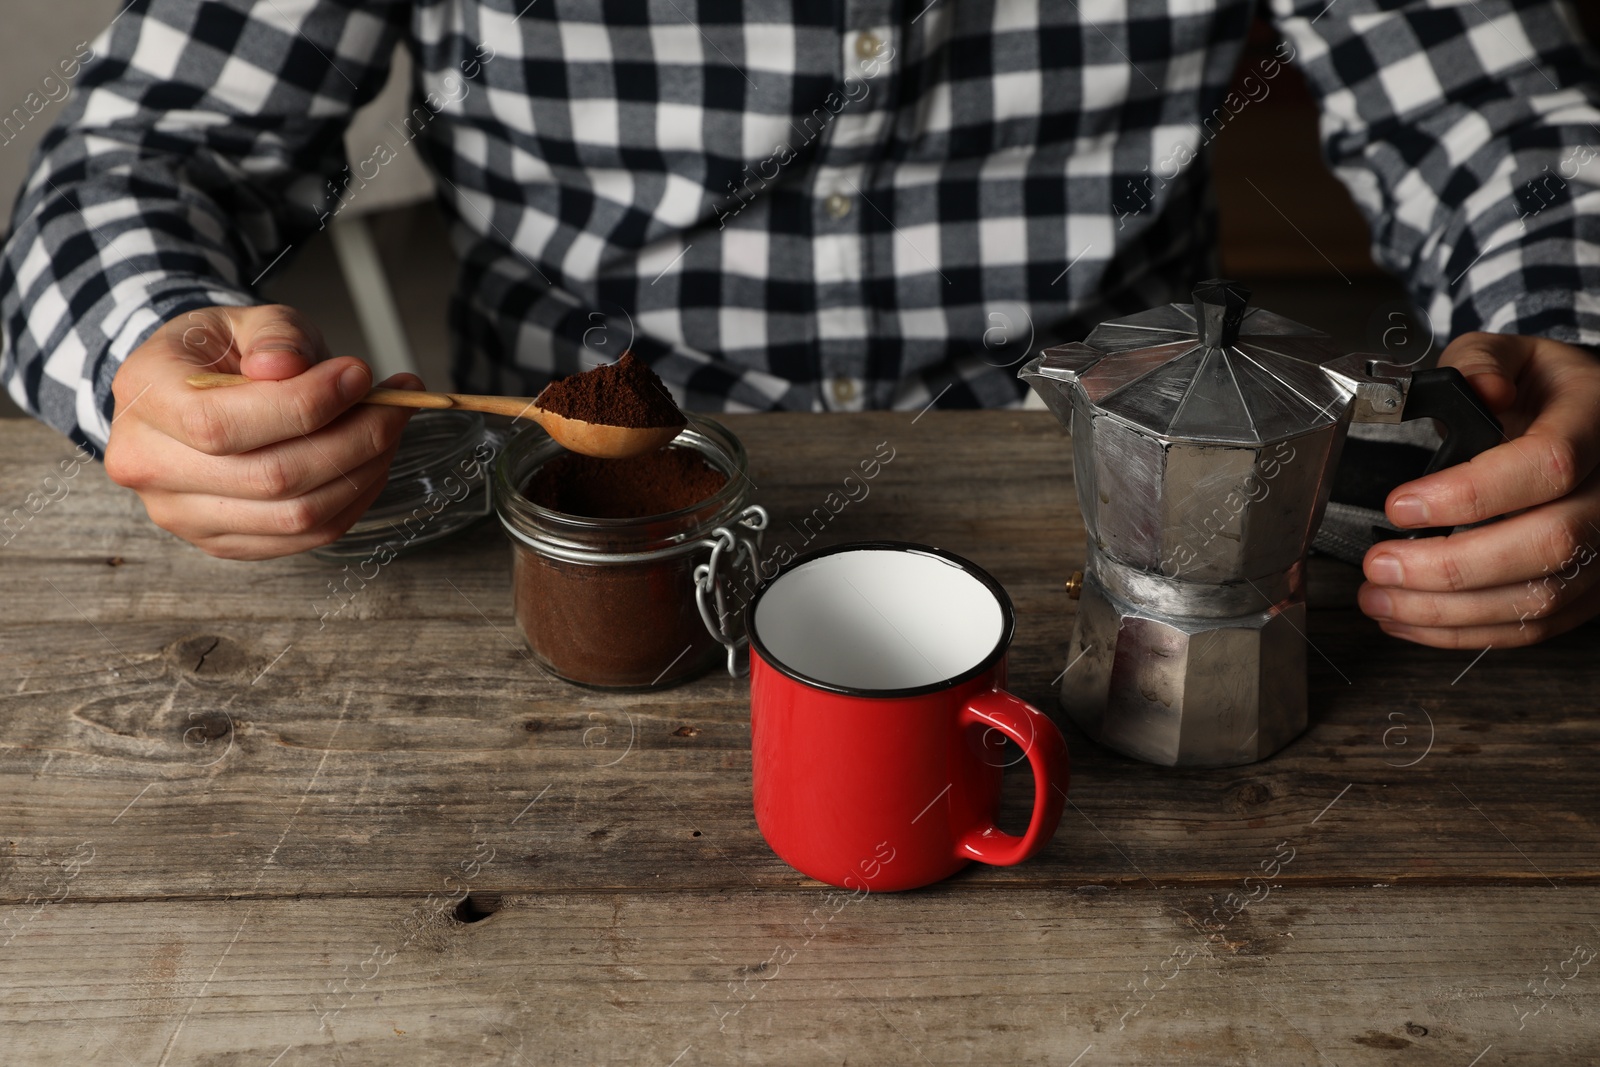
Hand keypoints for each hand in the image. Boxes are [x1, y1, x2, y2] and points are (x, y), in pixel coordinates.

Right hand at [104, 305, 421, 559]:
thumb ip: (275, 334)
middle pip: (270, 477)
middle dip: (354, 439)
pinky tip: (372, 461)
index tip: (358, 376)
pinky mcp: (223, 542)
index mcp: (144, 395)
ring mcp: (182, 514)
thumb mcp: (248, 319)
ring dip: (364, 471)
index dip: (303, 405)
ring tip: (391, 426)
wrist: (195, 391)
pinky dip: (355, 499)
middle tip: (396, 403)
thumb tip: (288, 366)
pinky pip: (306, 537)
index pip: (220, 423)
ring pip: (297, 515)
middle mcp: (149, 465)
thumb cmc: (224, 352)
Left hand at [1357, 332, 1599, 647]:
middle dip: (1450, 566)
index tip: (1400, 506)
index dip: (1470, 494)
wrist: (1591, 423)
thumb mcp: (1512, 353)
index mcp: (1596, 422)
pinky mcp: (1592, 587)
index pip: (1548, 465)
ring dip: (1447, 610)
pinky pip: (1536, 624)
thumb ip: (1480, 363)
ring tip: (1378, 598)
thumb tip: (1479, 390)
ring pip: (1540, 596)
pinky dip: (1465, 631)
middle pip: (1548, 543)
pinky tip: (1410, 618)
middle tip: (1378, 565)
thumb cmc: (1543, 391)